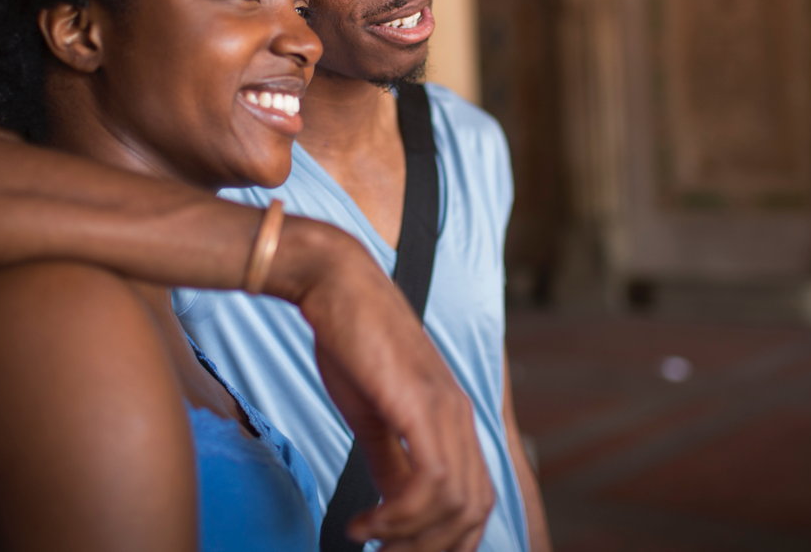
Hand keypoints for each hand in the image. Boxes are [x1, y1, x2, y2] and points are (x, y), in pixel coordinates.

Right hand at [280, 225, 492, 551]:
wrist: (335, 284)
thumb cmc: (350, 342)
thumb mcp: (373, 415)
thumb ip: (390, 461)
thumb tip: (396, 507)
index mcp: (453, 417)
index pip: (475, 499)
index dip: (447, 541)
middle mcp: (459, 415)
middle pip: (473, 511)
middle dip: (431, 548)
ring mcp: (443, 408)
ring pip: (457, 503)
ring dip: (413, 538)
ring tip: (369, 539)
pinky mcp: (419, 402)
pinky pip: (433, 481)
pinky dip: (401, 515)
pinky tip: (367, 521)